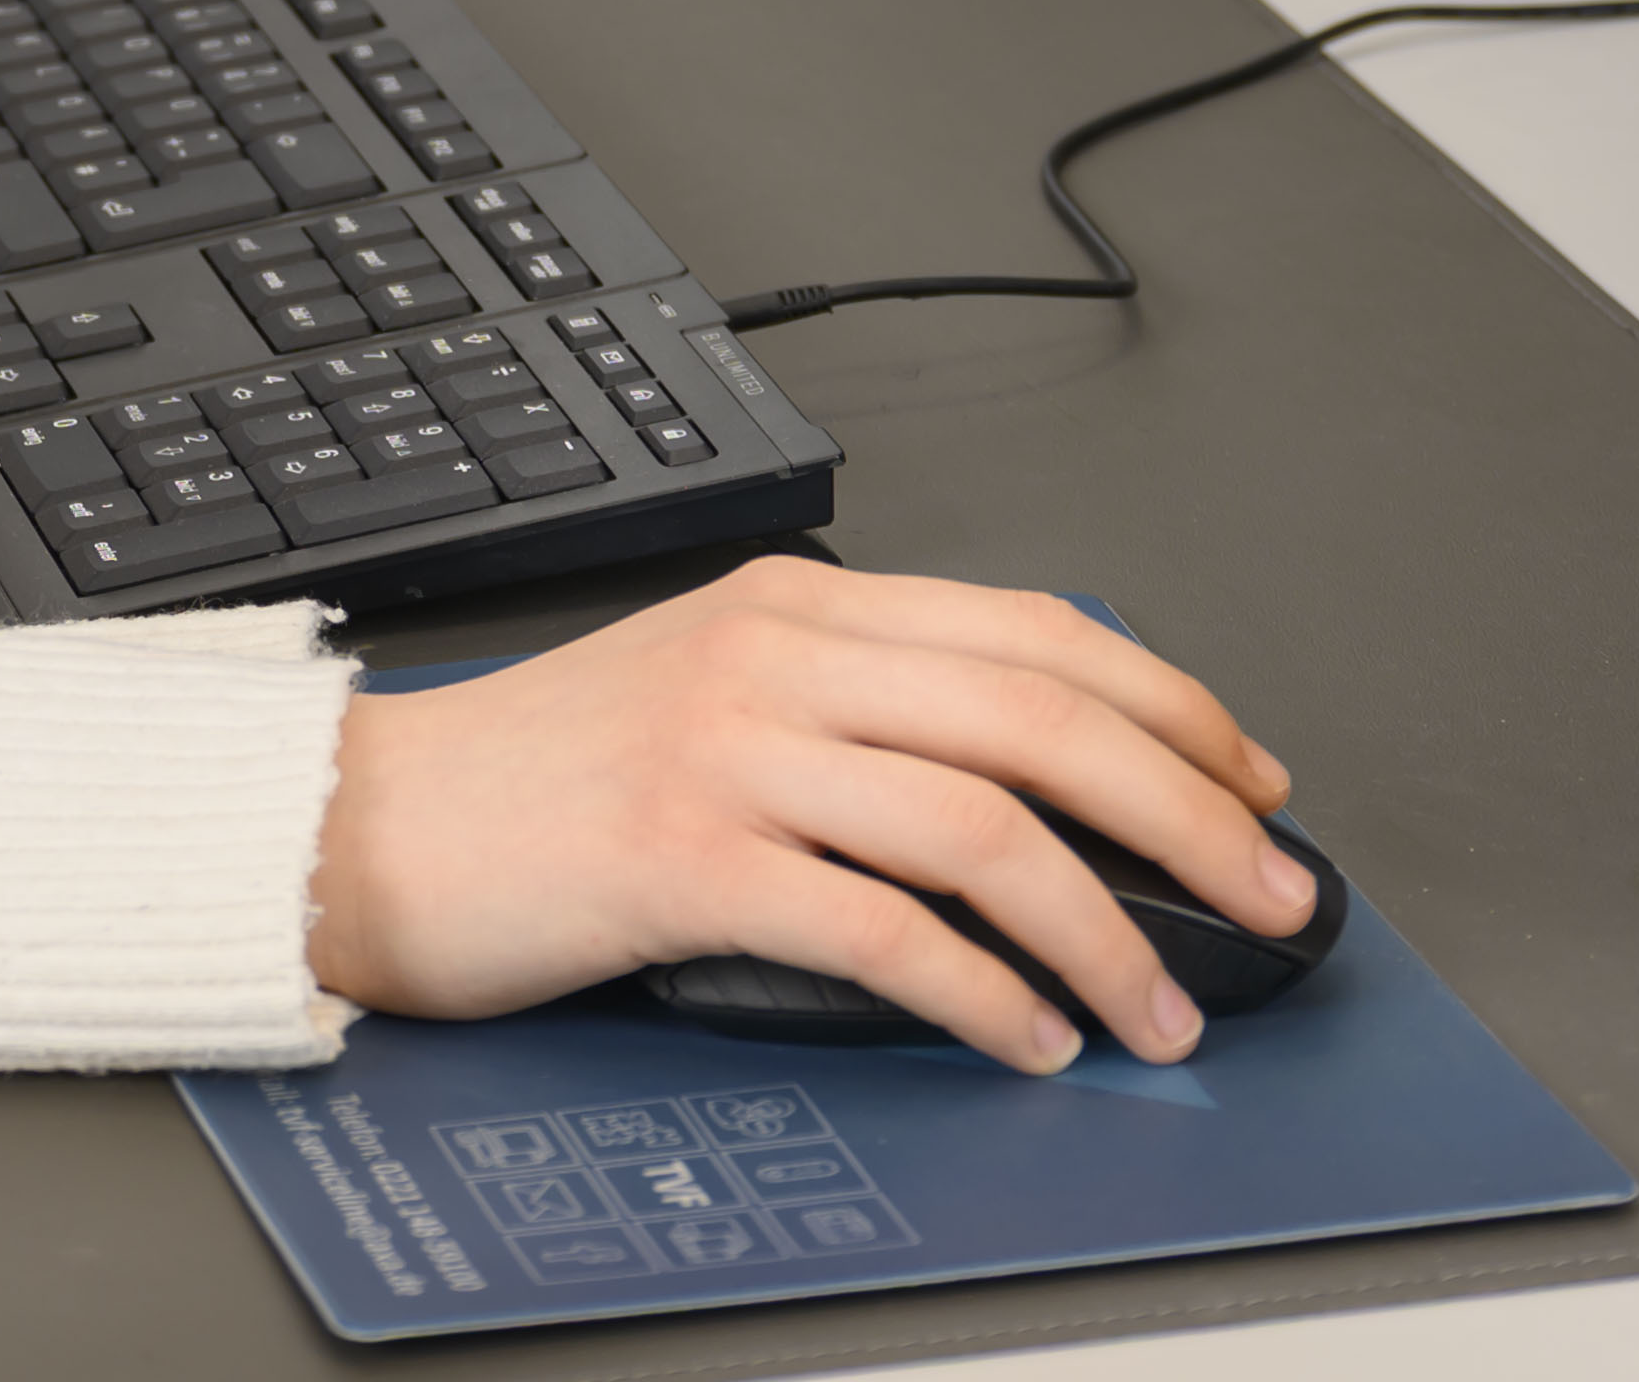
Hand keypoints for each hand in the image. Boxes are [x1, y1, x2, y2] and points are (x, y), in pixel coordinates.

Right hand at [304, 558, 1304, 1072]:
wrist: (368, 825)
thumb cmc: (541, 778)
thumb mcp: (713, 689)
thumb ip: (853, 706)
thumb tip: (1031, 782)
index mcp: (798, 603)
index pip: (1038, 633)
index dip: (1174, 710)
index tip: (1252, 782)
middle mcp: (777, 658)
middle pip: (1043, 717)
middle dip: (1189, 817)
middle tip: (1270, 897)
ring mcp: (731, 752)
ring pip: (986, 826)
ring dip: (1107, 934)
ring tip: (1162, 1010)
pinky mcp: (687, 860)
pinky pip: (885, 929)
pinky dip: (984, 993)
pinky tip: (1027, 1036)